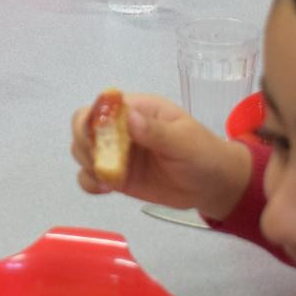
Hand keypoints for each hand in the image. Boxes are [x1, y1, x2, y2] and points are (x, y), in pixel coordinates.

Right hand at [70, 92, 251, 218]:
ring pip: (82, 150)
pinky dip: (90, 182)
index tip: (96, 139)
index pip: (102, 105)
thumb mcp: (184, 141)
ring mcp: (117, 152)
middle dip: (85, 144)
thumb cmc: (203, 154)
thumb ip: (157, 131)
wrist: (213, 186)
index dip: (92, 119)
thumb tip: (128, 117)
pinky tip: (105, 189)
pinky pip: (90, 176)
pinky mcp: (117, 176)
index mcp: (138, 110)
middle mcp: (121, 128)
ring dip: (86, 164)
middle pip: (84, 126)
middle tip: (101, 162)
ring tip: (107, 179)